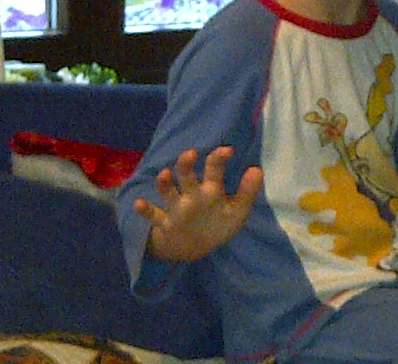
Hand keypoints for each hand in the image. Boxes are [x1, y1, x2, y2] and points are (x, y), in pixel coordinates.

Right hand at [134, 146, 263, 261]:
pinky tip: (139, 204)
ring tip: (164, 175)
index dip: (219, 158)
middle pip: (185, 174)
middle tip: (191, 154)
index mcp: (211, 189)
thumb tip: (258, 170)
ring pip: (168, 191)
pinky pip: (153, 216)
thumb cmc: (218, 222)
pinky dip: (145, 210)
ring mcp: (176, 208)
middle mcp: (191, 195)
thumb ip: (248, 191)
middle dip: (185, 163)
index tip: (227, 150)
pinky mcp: (165, 224)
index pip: (213, 168)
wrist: (196, 247)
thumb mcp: (237, 210)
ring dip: (164, 183)